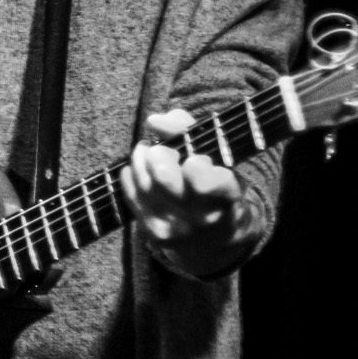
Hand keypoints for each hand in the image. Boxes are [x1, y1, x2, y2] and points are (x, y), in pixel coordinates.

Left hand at [118, 107, 259, 277]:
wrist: (216, 237)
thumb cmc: (216, 183)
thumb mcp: (216, 155)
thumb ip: (187, 129)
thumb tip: (154, 121)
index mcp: (225, 194)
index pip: (206, 181)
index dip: (195, 167)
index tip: (193, 160)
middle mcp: (202, 216)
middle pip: (164, 178)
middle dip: (157, 155)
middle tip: (158, 148)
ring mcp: (176, 228)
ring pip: (144, 184)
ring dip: (140, 159)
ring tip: (147, 151)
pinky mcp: (154, 234)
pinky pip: (132, 196)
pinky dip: (132, 175)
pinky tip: (139, 168)